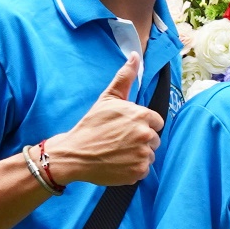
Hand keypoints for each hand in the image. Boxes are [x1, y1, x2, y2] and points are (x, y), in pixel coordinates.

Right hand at [45, 54, 162, 188]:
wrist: (74, 154)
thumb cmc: (91, 125)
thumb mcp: (108, 98)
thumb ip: (125, 77)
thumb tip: (135, 56)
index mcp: (143, 116)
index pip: (155, 122)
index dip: (141, 125)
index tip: (125, 128)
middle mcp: (146, 135)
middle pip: (154, 139)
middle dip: (140, 140)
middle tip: (119, 141)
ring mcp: (143, 155)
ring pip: (149, 155)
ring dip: (137, 154)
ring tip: (117, 152)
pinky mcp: (138, 172)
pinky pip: (143, 170)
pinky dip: (132, 169)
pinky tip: (117, 163)